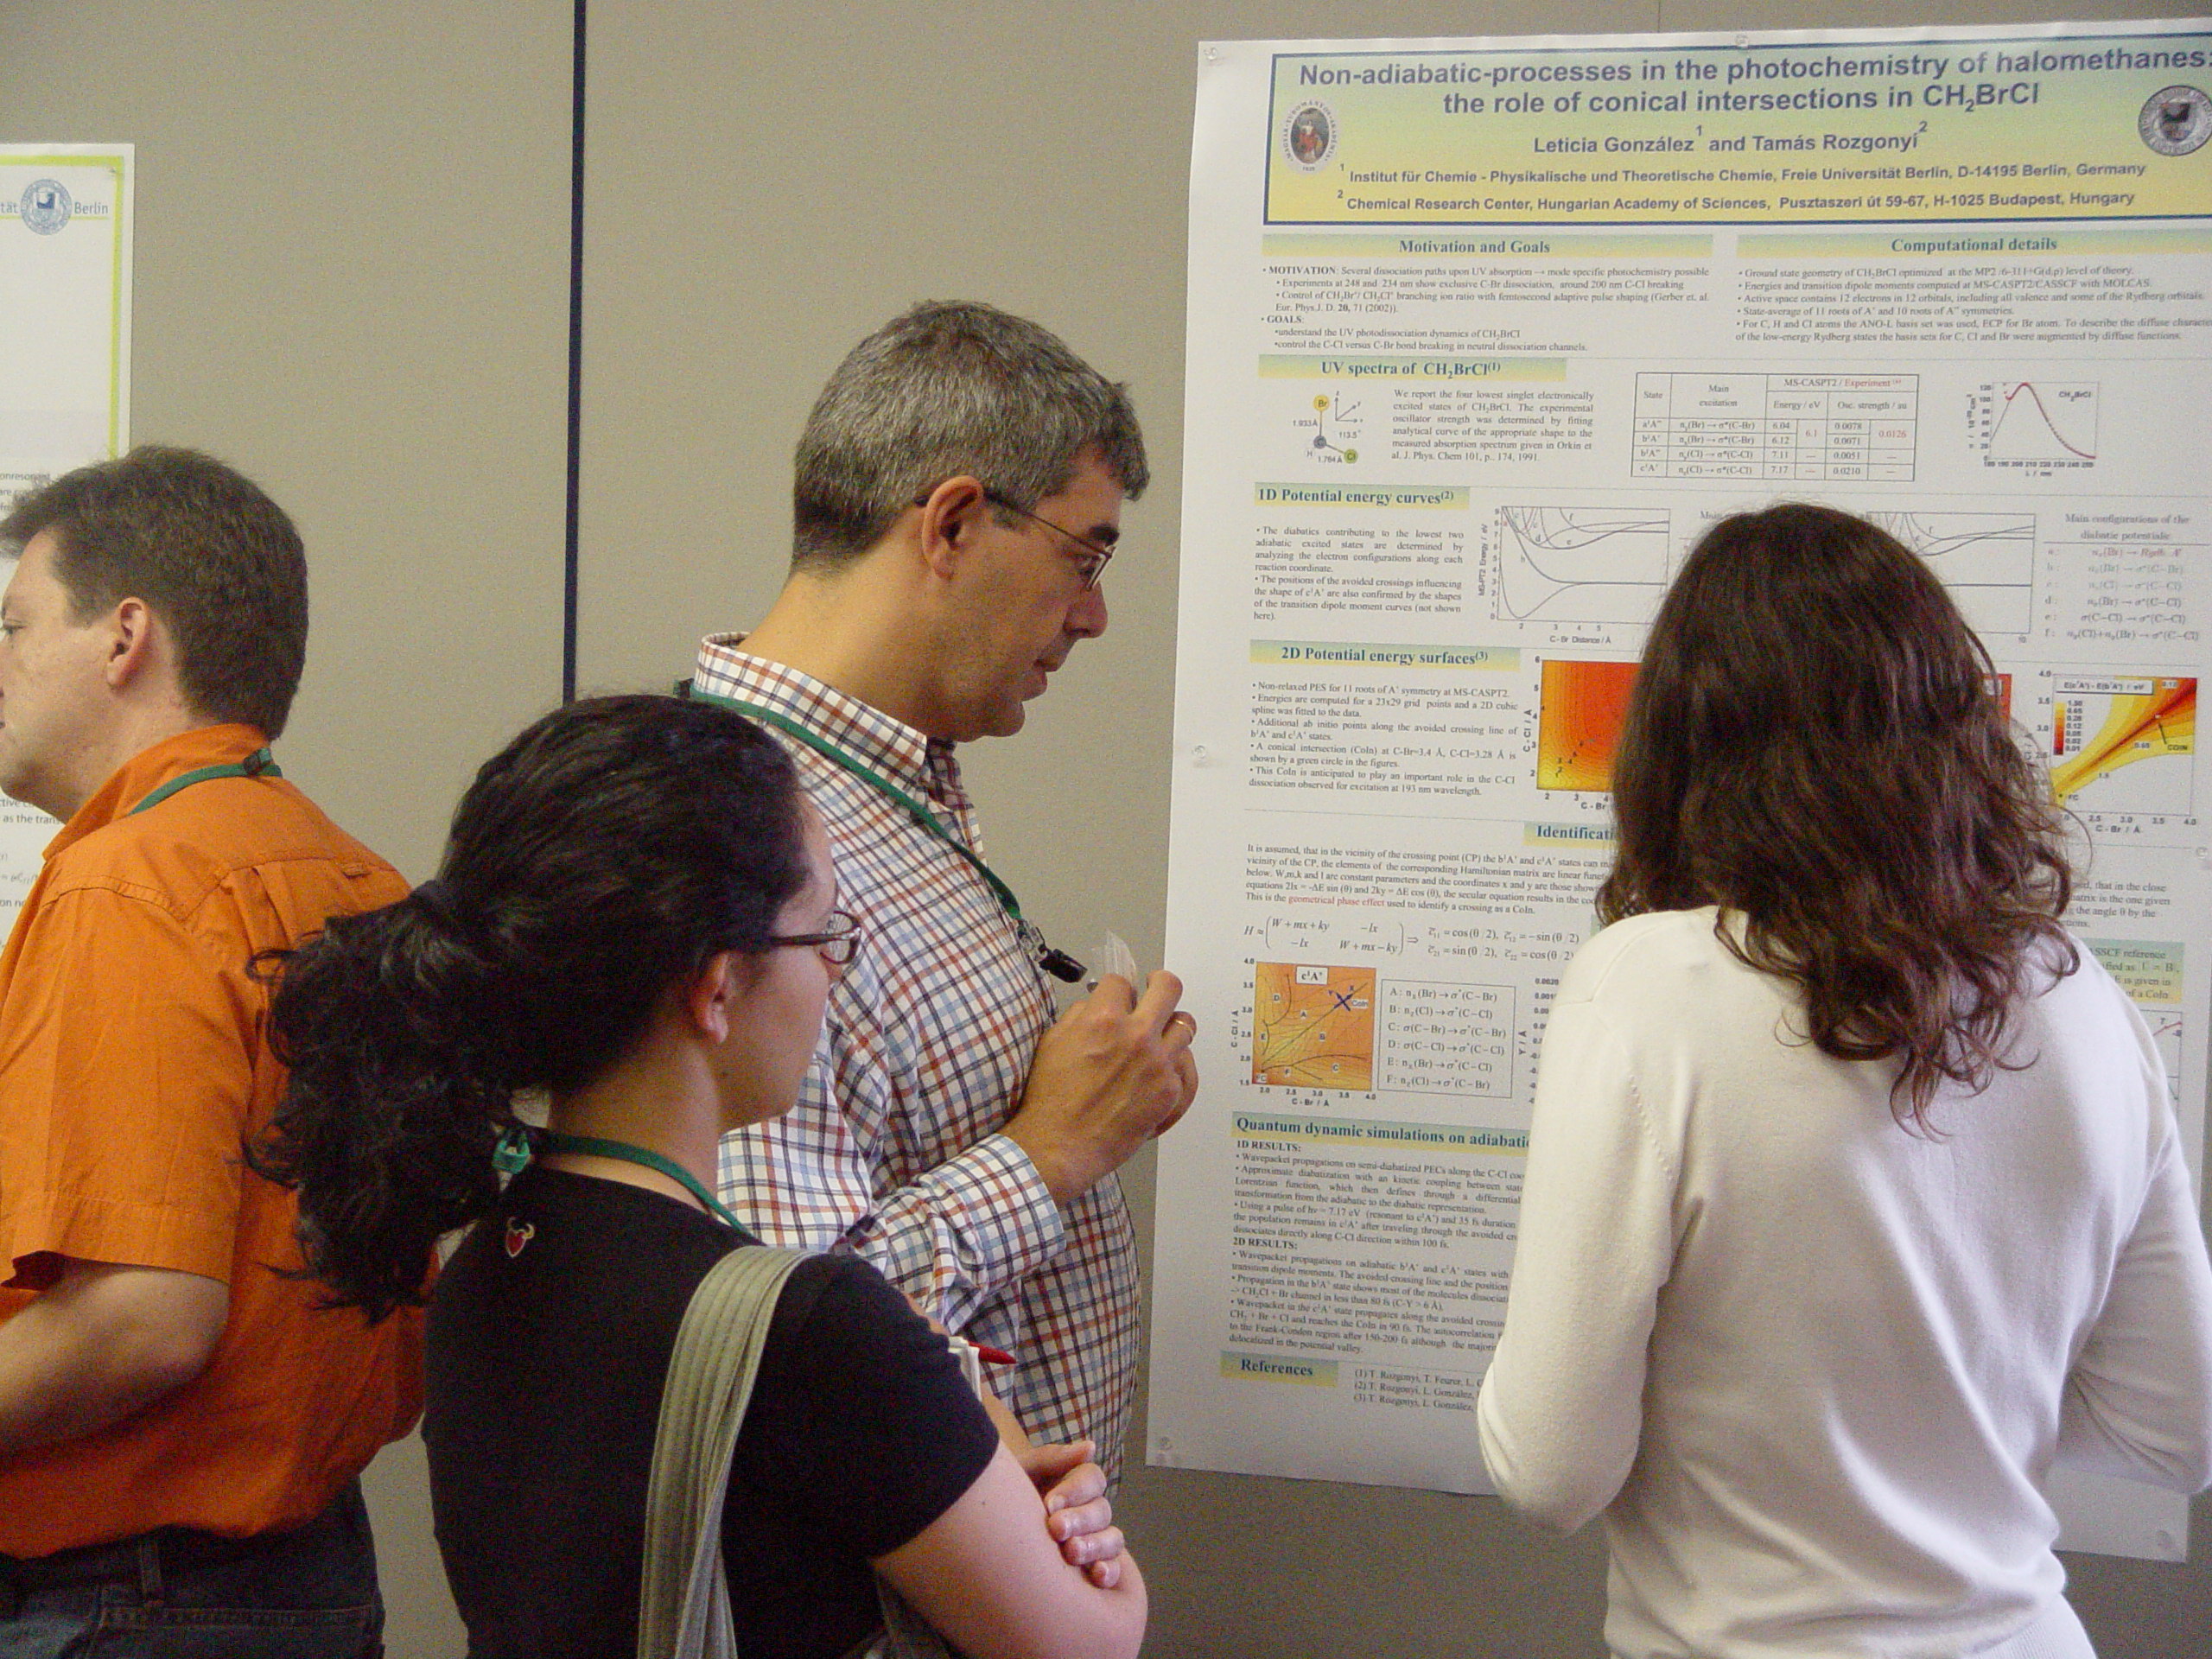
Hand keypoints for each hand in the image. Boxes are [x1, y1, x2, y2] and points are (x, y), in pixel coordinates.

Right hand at [1005, 970, 1199, 1204]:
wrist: (1060, 1145)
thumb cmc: (1050, 1097)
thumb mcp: (1052, 1042)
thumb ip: (1079, 1016)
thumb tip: (1095, 1004)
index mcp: (1103, 1019)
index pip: (1122, 982)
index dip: (1117, 990)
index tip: (1117, 997)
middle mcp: (1137, 1035)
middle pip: (1168, 988)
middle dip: (1159, 984)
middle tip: (1155, 988)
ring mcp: (1159, 1063)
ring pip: (1185, 1024)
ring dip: (1171, 1025)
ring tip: (1161, 1032)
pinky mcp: (1169, 1090)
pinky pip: (1185, 1065)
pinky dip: (1173, 1063)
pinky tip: (1161, 1068)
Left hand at [1016, 1438, 1125, 1587]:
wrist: (983, 1543)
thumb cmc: (1002, 1503)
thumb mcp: (1019, 1476)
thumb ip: (1051, 1459)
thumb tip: (1091, 1447)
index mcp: (1073, 1485)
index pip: (1092, 1478)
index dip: (1076, 1490)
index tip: (1049, 1504)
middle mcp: (1088, 1512)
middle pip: (1102, 1509)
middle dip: (1080, 1520)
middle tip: (1056, 1530)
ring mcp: (1095, 1541)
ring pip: (1113, 1538)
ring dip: (1095, 1544)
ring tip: (1071, 1553)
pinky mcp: (1096, 1570)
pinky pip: (1114, 1569)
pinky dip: (1109, 1571)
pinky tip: (1096, 1576)